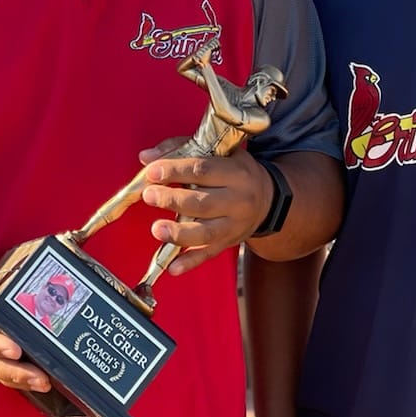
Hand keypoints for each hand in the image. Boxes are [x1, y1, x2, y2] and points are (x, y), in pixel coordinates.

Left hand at [138, 143, 270, 276]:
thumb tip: (147, 157)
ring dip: (179, 233)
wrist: (268, 199)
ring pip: (206, 233)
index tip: (152, 171)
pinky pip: (208, 255)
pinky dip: (189, 262)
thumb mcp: (217, 152)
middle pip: (203, 203)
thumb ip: (180, 149)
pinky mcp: (228, 243)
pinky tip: (172, 267)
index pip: (203, 170)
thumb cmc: (235, 171)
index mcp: (236, 173)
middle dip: (173, 200)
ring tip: (157, 229)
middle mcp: (238, 200)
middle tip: (149, 195)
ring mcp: (234, 225)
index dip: (175, 171)